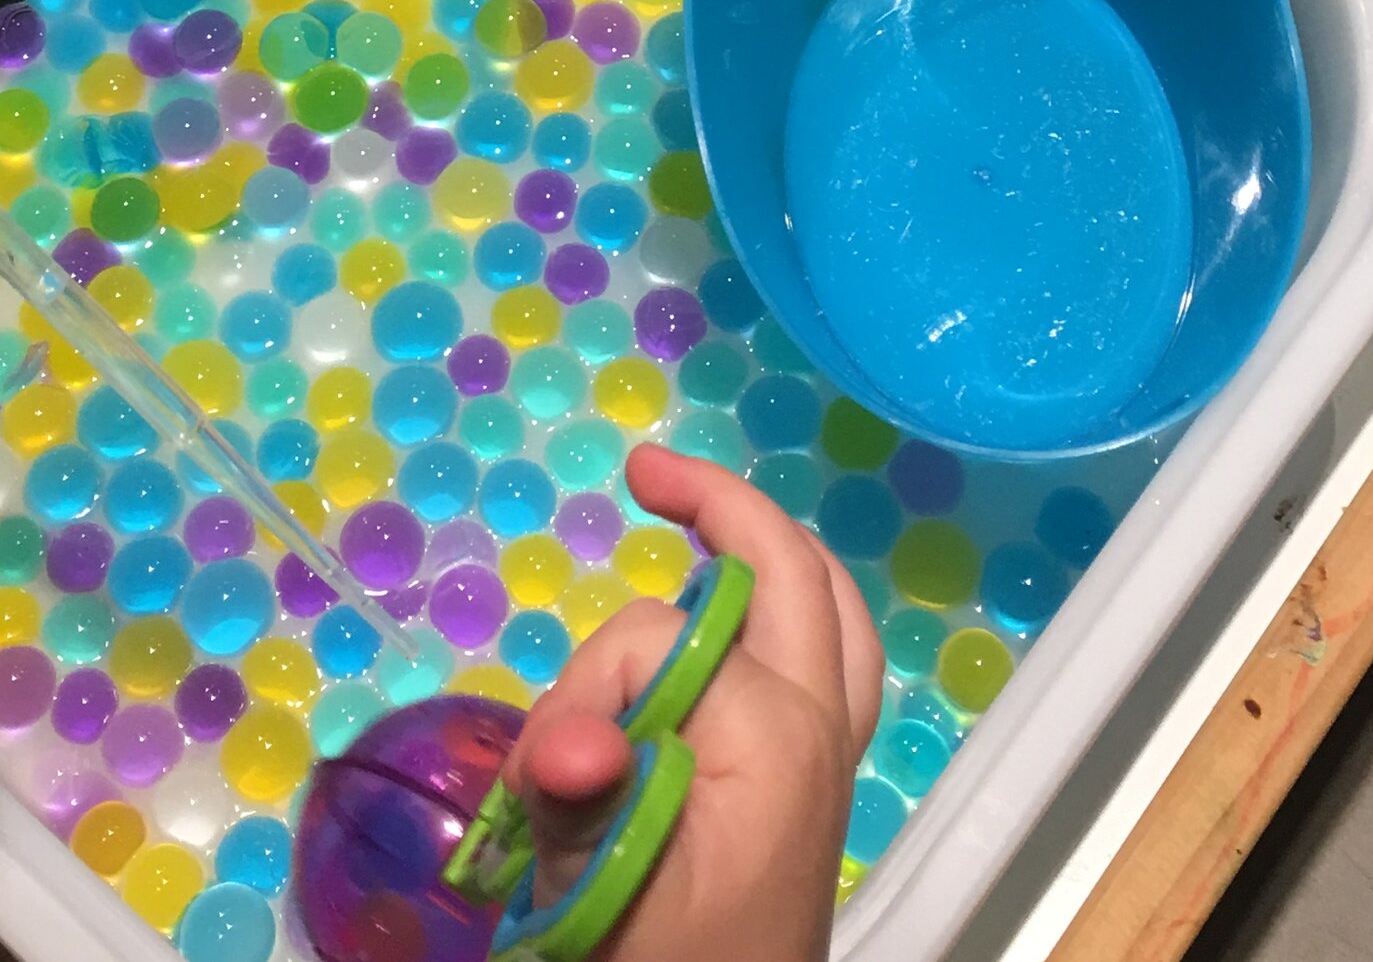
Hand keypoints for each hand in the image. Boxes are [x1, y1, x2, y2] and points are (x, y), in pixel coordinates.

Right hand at [501, 444, 884, 961]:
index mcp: (776, 741)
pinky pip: (832, 658)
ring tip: (690, 520)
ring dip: (763, 553)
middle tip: (646, 473)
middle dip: (721, 506)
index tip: (541, 764)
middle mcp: (821, 729)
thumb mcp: (596, 899)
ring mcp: (831, 756)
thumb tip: (568, 747)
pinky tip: (738, 602)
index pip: (663, 640)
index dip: (591, 678)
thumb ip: (577, 808)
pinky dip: (793, 608)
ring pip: (827, 609)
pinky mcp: (818, 786)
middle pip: (791, 573)